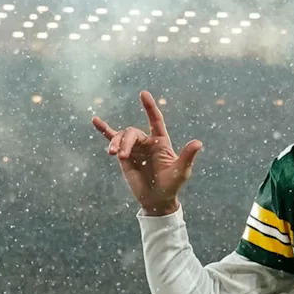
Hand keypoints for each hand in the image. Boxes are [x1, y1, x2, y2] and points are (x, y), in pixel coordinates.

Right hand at [92, 91, 202, 215]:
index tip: (143, 94)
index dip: (150, 107)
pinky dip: (104, 130)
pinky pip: (113, 140)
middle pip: (133, 133)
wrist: (156, 200)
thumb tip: (198, 143)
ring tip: (112, 154)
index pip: (155, 120)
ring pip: (122, 137)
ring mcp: (135, 148)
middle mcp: (148, 142)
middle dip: (125, 142)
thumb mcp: (181, 171)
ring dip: (116, 143)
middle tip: (121, 157)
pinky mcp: (125, 156)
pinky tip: (95, 120)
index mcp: (161, 141)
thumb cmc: (171, 185)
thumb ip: (187, 156)